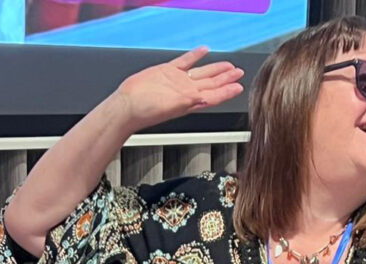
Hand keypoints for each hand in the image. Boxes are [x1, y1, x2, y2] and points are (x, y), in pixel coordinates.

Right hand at [114, 47, 244, 132]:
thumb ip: (190, 101)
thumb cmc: (145, 111)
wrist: (127, 105)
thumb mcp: (172, 106)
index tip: (239, 87)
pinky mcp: (167, 72)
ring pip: (201, 74)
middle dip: (226, 79)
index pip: (214, 96)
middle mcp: (186, 91)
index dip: (227, 91)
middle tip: (239, 74)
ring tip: (228, 65)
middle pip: (211, 84)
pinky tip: (203, 51)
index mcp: (189, 101)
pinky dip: (195, 56)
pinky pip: (184, 62)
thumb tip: (205, 99)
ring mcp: (177, 81)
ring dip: (215, 70)